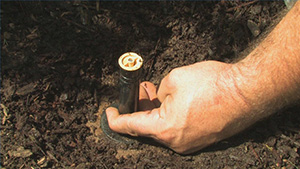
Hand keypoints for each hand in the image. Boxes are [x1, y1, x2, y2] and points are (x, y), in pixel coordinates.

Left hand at [106, 61, 252, 153]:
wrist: (247, 92)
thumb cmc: (213, 84)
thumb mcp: (175, 78)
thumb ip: (160, 91)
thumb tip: (160, 97)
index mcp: (165, 129)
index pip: (132, 126)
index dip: (116, 120)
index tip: (110, 114)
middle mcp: (176, 142)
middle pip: (148, 127)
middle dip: (141, 108)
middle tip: (140, 91)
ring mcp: (190, 143)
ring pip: (164, 128)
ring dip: (157, 111)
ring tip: (155, 92)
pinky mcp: (202, 139)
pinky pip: (178, 130)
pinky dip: (171, 116)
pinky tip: (172, 101)